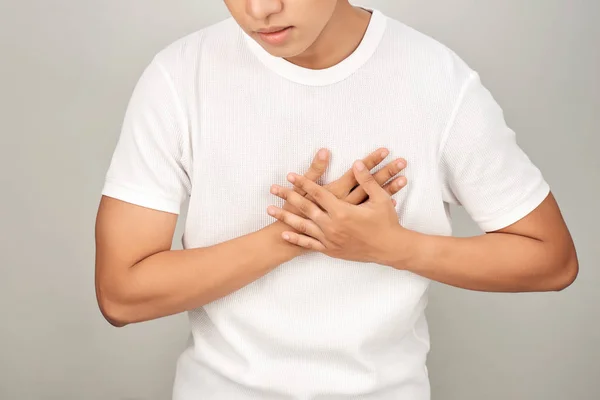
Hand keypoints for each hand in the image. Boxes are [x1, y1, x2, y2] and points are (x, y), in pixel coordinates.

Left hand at [267, 160, 407, 264]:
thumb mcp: (380, 198)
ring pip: (303, 227)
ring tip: (270, 209)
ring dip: (285, 217)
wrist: (390, 249)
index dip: (303, 182)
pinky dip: (296, 239)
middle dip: (288, 197)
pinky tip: (284, 233)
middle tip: (273, 189)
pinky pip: (310, 244)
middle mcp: (333, 225)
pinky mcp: (331, 250)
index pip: (318, 193)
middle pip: (305, 208)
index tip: (290, 175)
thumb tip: (356, 162)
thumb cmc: (387, 222)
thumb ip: (366, 180)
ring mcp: (330, 239)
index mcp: (343, 211)